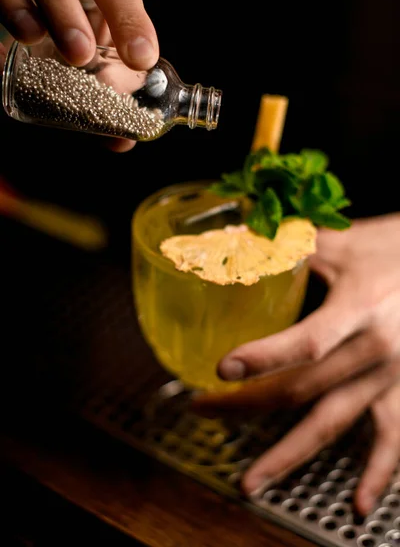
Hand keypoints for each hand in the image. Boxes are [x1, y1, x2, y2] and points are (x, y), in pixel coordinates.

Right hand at [0, 0, 157, 151]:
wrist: (39, 10)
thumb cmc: (79, 36)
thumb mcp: (100, 57)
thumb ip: (111, 92)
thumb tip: (122, 140)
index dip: (130, 19)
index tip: (141, 58)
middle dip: (64, 7)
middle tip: (79, 53)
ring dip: (18, 4)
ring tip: (31, 37)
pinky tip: (2, 53)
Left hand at [193, 213, 399, 514]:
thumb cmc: (396, 249)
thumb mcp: (346, 241)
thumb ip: (292, 242)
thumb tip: (240, 238)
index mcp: (360, 307)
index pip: (308, 342)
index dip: (264, 357)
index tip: (221, 370)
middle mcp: (375, 349)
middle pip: (304, 388)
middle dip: (248, 405)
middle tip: (203, 411)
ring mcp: (392, 377)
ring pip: (334, 424)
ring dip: (289, 455)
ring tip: (252, 481)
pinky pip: (392, 441)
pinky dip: (376, 475)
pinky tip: (355, 505)